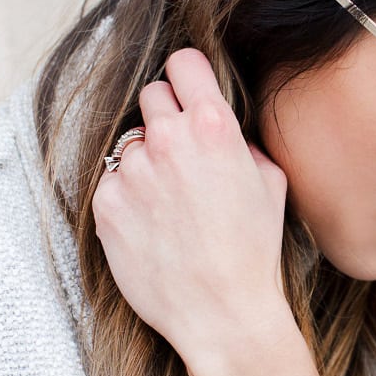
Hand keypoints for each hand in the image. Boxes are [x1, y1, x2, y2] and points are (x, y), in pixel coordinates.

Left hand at [91, 47, 292, 361]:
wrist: (221, 311)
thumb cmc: (252, 251)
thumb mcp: (270, 184)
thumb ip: (243, 143)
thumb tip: (225, 132)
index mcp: (213, 126)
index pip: (183, 63)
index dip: (187, 77)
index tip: (187, 92)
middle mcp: (168, 140)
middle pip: (152, 97)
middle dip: (166, 119)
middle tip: (181, 156)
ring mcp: (132, 171)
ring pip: (130, 143)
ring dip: (146, 162)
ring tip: (169, 203)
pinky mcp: (106, 203)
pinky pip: (112, 181)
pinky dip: (127, 196)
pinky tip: (152, 225)